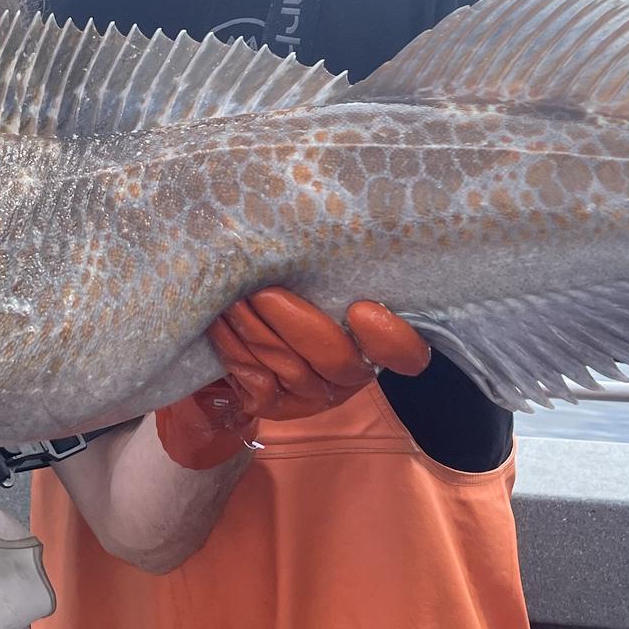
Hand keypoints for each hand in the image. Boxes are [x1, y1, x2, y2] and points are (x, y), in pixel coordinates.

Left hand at [156, 288, 430, 467]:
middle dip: (296, 324)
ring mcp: (313, 395)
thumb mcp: (318, 272)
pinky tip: (221, 325)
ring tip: (234, 300)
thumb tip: (333, 222)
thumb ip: (332, 268)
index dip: (390, 339)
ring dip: (257, 331)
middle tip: (264, 293)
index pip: (406, 352)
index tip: (360, 309)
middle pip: (335, 358)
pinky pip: (257, 384)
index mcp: (377, 340)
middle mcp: (350, 374)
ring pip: (289, 368)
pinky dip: (236, 351)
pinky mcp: (275, 406)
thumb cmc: (293, 284)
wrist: (247, 318)